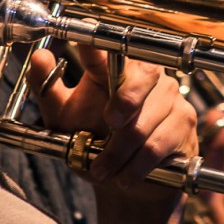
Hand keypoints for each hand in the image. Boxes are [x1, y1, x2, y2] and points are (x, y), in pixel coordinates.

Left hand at [29, 45, 197, 223]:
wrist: (124, 182)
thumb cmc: (93, 142)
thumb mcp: (63, 119)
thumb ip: (48, 89)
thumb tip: (40, 57)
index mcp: (115, 68)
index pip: (110, 49)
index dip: (101, 45)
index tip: (87, 41)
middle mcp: (146, 76)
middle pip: (145, 74)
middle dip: (126, 99)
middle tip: (109, 122)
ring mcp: (169, 98)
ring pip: (144, 122)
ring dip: (118, 152)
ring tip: (102, 169)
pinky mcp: (183, 123)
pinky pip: (157, 145)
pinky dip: (135, 166)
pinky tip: (123, 176)